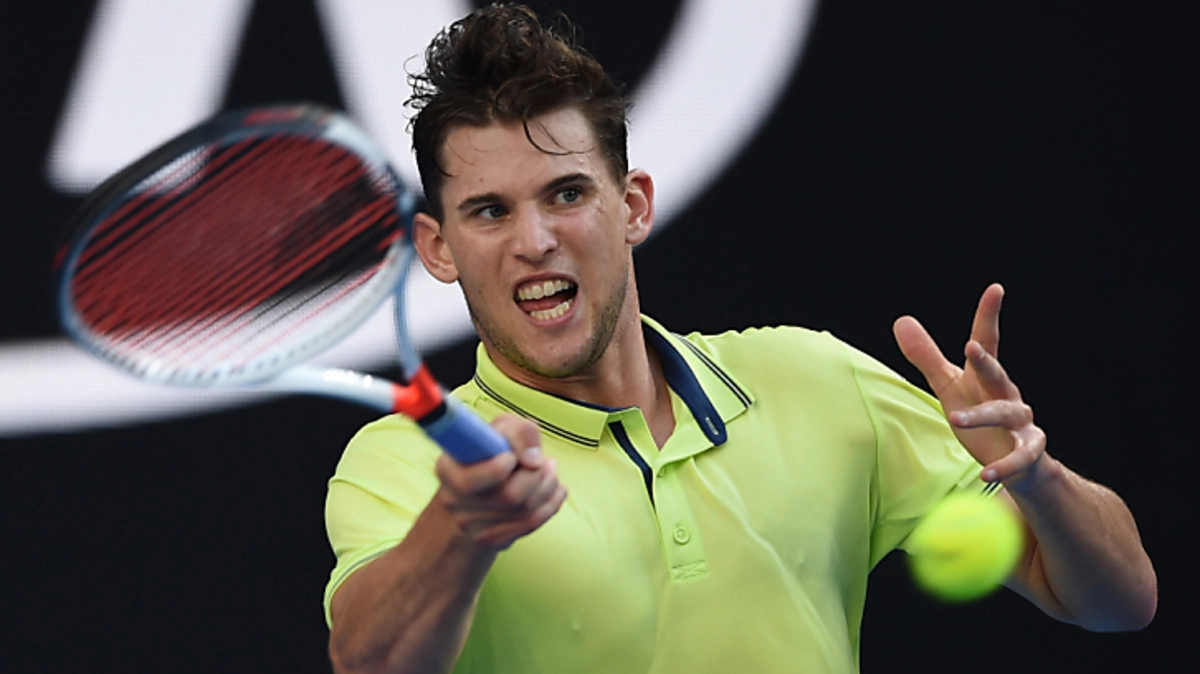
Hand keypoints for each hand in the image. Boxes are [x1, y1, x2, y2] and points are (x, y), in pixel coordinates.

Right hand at [433, 414, 567, 549]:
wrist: (473, 494)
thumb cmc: (488, 455)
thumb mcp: (498, 431)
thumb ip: (518, 432)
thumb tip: (534, 459)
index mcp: (448, 469)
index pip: (470, 480)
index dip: (497, 470)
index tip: (511, 457)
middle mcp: (454, 500)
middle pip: (509, 496)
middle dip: (536, 476)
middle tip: (543, 461)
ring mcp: (471, 525)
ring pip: (525, 510)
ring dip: (548, 487)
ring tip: (550, 472)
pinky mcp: (490, 540)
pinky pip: (531, 523)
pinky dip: (551, 503)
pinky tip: (555, 490)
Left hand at [893, 283, 1047, 490]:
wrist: (1019, 462)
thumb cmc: (981, 418)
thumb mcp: (950, 386)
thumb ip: (926, 357)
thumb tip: (901, 319)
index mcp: (985, 377)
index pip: (986, 341)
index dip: (989, 315)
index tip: (995, 289)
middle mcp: (1008, 394)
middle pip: (997, 374)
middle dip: (986, 362)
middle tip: (971, 348)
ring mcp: (1022, 423)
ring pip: (1005, 413)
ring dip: (981, 417)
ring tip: (954, 419)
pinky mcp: (1030, 451)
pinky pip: (1020, 457)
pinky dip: (1005, 466)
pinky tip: (987, 475)